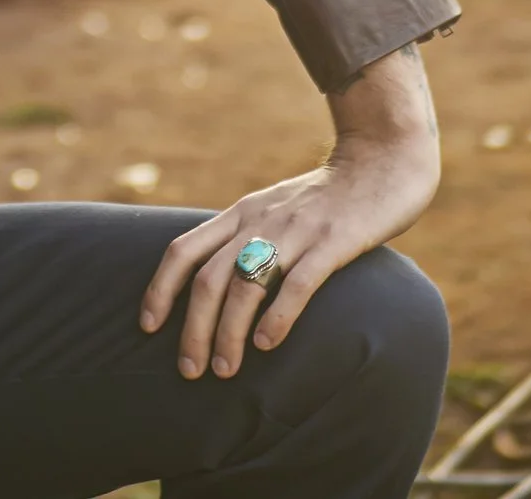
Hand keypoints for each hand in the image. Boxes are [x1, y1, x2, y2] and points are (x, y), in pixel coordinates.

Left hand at [138, 44, 440, 379]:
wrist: (382, 161)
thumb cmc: (326, 198)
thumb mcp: (273, 209)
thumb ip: (246, 238)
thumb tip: (213, 287)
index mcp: (240, 214)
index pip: (183, 250)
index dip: (160, 289)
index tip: (148, 327)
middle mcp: (259, 221)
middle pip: (209, 278)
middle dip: (194, 328)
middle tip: (190, 370)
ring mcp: (296, 230)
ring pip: (246, 284)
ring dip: (229, 332)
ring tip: (225, 370)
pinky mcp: (333, 242)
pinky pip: (298, 283)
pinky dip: (277, 316)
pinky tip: (266, 345)